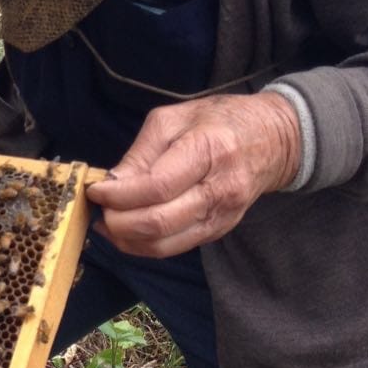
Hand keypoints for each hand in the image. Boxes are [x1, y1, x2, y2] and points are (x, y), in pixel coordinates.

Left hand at [86, 91, 301, 257]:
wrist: (272, 140)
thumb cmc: (218, 121)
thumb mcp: (173, 119)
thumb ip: (140, 153)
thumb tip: (111, 183)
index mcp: (209, 150)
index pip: (157, 186)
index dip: (119, 194)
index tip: (95, 190)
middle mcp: (220, 188)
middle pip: (159, 222)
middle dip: (118, 221)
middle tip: (98, 208)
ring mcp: (222, 215)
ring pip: (164, 243)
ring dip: (126, 239)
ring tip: (107, 222)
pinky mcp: (219, 230)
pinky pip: (174, 247)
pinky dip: (143, 245)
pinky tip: (127, 230)